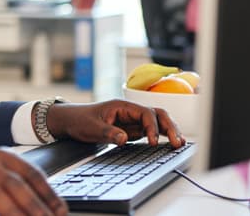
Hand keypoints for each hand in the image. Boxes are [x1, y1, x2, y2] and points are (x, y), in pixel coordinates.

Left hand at [46, 100, 182, 147]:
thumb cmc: (79, 120)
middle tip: (177, 142)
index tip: (152, 143)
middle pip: (157, 114)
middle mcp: (131, 111)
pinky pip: (150, 131)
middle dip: (169, 127)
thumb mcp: (91, 128)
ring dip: (169, 130)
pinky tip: (170, 144)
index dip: (151, 127)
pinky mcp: (132, 129)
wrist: (70, 120)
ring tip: (180, 143)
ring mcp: (133, 120)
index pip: (145, 113)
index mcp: (122, 106)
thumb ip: (108, 133)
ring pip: (157, 122)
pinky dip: (161, 136)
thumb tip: (124, 139)